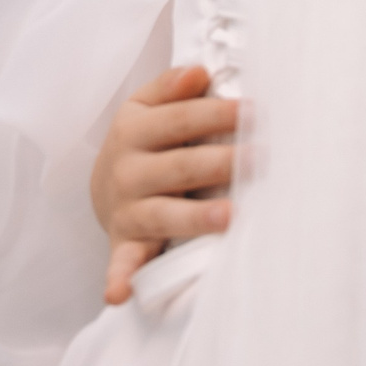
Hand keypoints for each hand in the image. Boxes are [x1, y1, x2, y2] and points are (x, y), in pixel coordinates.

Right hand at [90, 65, 237, 304]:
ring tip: (230, 215)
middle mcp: (127, 170)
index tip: (256, 112)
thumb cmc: (145, 142)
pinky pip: (122, 262)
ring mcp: (126, 210)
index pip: (180, 120)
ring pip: (163, 213)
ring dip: (195, 217)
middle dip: (220, 163)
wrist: (104, 186)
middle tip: (261, 160)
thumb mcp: (147, 107)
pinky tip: (121, 294)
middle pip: (179, 166)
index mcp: (134, 130)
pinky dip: (120, 277)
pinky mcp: (124, 243)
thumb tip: (199, 71)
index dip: (218, 114)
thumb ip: (171, 87)